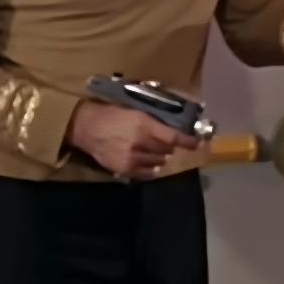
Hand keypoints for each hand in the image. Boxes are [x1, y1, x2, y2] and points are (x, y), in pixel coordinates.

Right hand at [66, 100, 198, 178]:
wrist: (86, 127)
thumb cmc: (110, 114)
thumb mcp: (133, 110)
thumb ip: (152, 120)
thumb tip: (173, 128)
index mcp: (143, 124)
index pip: (173, 137)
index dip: (188, 141)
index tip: (197, 142)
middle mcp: (140, 142)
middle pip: (167, 150)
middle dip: (168, 145)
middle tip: (164, 140)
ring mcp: (133, 158)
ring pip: (159, 161)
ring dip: (159, 155)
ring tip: (150, 149)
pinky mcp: (126, 169)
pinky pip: (148, 172)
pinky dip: (151, 167)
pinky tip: (146, 160)